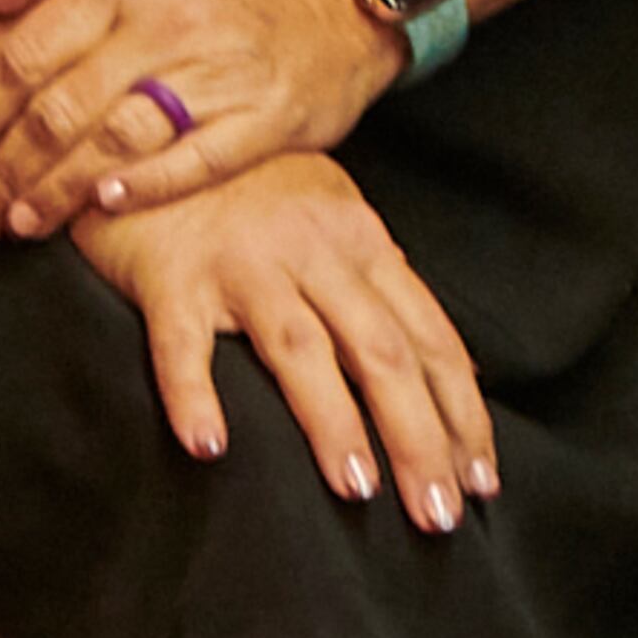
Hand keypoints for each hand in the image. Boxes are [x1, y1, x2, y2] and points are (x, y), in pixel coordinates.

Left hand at [0, 0, 389, 239]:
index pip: (29, 54)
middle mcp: (170, 22)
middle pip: (62, 111)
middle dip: (4, 170)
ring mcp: (221, 73)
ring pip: (116, 144)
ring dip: (57, 192)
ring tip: (19, 224)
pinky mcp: (264, 119)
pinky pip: (194, 162)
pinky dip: (144, 188)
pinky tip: (102, 208)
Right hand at [75, 158, 496, 531]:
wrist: (155, 122)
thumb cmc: (248, 189)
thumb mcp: (330, 221)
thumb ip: (377, 287)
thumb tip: (445, 371)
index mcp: (361, 240)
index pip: (429, 336)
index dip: (461, 410)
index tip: (482, 479)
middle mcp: (311, 249)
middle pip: (381, 351)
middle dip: (418, 437)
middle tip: (439, 515)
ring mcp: (241, 261)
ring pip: (300, 347)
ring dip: (333, 422)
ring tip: (358, 490)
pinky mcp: (171, 276)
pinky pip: (182, 343)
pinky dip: (195, 394)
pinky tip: (209, 446)